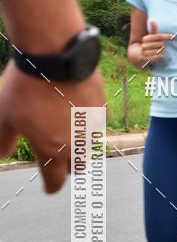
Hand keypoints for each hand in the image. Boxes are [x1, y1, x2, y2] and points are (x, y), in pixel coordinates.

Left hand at [0, 60, 105, 192]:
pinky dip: (86, 123)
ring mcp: (92, 126)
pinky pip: (95, 124)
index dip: (51, 186)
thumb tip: (0, 156)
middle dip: (67, 166)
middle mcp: (76, 144)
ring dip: (80, 145)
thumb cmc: (27, 85)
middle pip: (77, 167)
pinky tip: (75, 109)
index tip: (50, 188)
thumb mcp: (6, 114)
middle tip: (57, 157)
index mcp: (51, 150)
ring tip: (67, 131)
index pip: (55, 180)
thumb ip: (3, 140)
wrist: (56, 53)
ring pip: (88, 146)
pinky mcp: (102, 107)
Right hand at [140, 20, 173, 64]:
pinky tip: (161, 56)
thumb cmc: (148, 45)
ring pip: (159, 51)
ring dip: (162, 52)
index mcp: (145, 38)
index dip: (167, 36)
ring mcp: (144, 53)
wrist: (139, 56)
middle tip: (163, 47)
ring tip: (161, 51)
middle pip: (160, 44)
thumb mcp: (150, 38)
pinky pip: (157, 57)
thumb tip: (152, 20)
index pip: (158, 36)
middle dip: (163, 45)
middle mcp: (144, 45)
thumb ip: (153, 30)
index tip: (174, 37)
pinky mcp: (146, 60)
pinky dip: (160, 56)